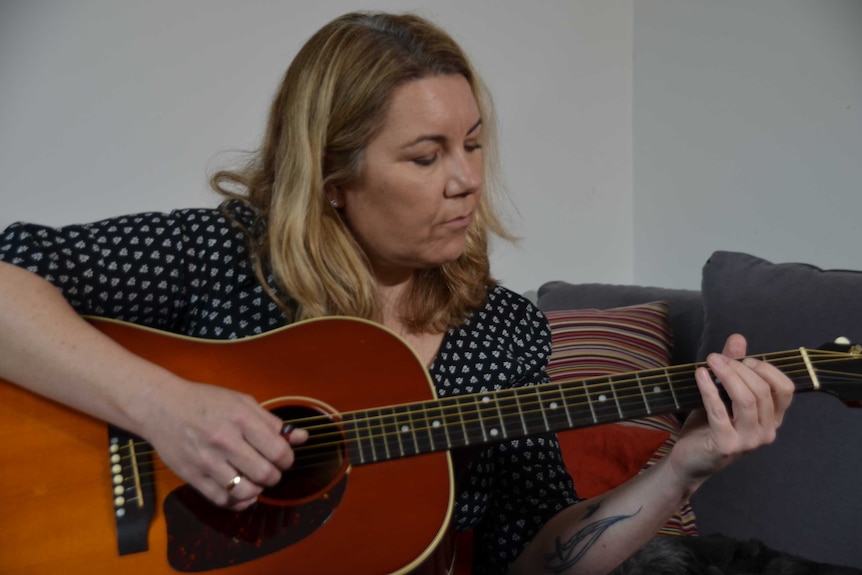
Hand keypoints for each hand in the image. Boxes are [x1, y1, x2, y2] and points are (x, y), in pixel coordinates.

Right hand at [139, 380, 307, 510]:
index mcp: (241, 418)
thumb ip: (272, 422)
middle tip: (270, 471)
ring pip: (245, 492)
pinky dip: (237, 501)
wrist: (162, 406)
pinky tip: (241, 491)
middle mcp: (224, 440)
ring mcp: (206, 460)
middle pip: (265, 474)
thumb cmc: (206, 402)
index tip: (283, 458)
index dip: (287, 459)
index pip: (279, 451)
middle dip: (274, 476)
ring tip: (255, 481)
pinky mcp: (191, 476)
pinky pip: (222, 500)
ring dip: (257, 490)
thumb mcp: (242, 402)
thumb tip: (302, 437)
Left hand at [668, 334, 794, 486]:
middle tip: (716, 358)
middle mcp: (767, 431)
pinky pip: (720, 411)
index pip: (784, 389)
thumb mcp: (723, 395)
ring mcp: (749, 441)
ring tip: (710, 362)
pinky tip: (700, 375)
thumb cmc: (709, 427)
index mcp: (772, 419)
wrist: (690, 461)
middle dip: (739, 368)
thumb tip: (738, 339)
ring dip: (727, 375)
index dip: (767, 369)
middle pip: (762, 391)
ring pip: (746, 400)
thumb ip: (734, 369)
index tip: (744, 358)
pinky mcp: (727, 445)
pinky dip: (709, 389)